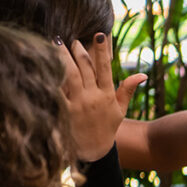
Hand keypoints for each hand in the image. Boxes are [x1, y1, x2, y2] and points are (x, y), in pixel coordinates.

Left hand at [55, 33, 144, 161]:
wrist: (93, 151)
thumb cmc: (106, 128)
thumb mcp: (120, 110)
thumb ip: (128, 90)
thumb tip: (142, 75)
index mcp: (107, 95)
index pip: (105, 68)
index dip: (102, 50)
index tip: (98, 34)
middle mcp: (93, 97)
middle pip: (85, 67)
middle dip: (78, 50)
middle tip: (71, 38)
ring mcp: (78, 103)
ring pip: (71, 74)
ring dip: (63, 56)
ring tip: (55, 42)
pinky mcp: (64, 110)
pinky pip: (57, 89)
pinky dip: (51, 76)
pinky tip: (44, 63)